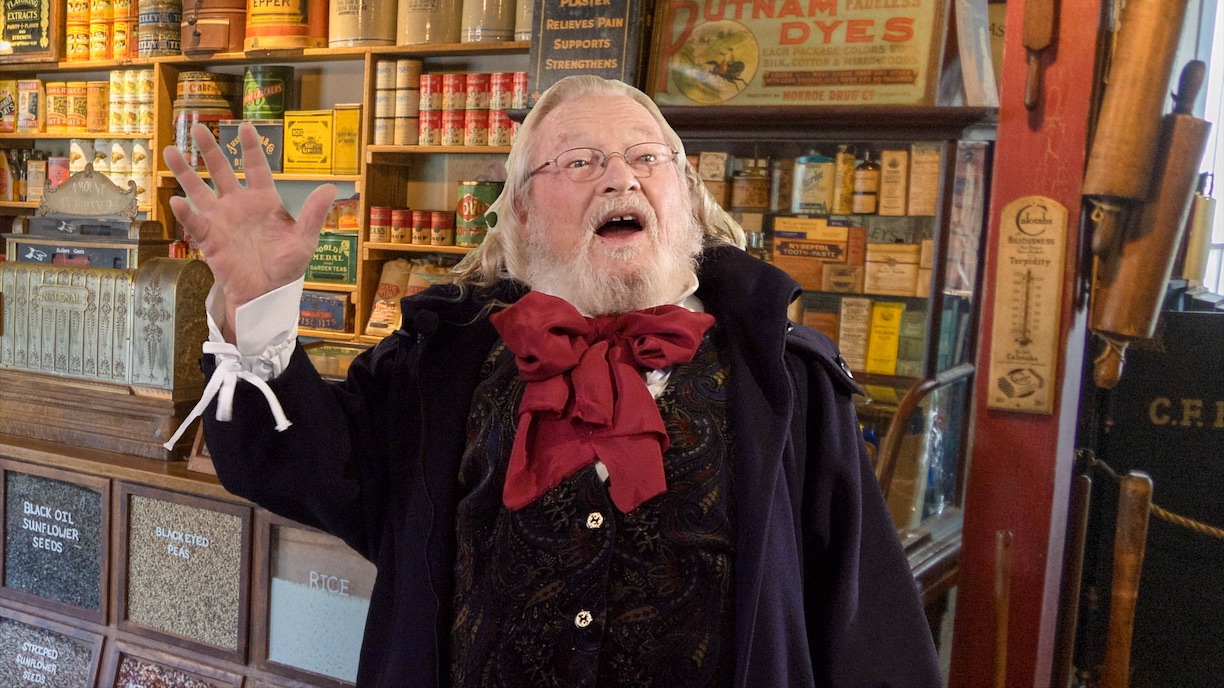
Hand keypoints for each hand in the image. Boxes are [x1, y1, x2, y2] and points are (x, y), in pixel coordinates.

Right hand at [163, 122, 336, 336]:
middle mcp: (239, 205)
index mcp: (264, 201)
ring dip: (185, 171)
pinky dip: (185, 212)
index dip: (251, 148)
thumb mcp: (305, 240)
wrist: (266, 294)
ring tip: (170, 150)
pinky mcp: (209, 238)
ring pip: (199, 189)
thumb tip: (330, 188)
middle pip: (222, 171)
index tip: (246, 126)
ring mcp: (222, 219)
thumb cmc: (286, 267)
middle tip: (198, 127)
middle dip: (210, 149)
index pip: (257, 168)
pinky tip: (176, 200)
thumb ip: (313, 214)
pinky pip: (194, 222)